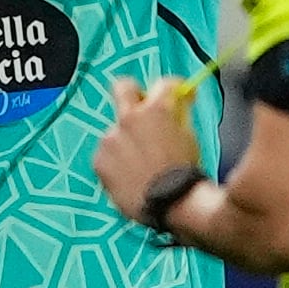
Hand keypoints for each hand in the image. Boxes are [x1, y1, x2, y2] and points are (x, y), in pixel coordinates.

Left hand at [95, 77, 202, 224]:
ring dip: (127, 140)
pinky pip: (107, 154)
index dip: (172, 89)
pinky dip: (117, 162)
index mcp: (157, 109)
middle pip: (123, 87)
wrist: (171, 204)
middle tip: (142, 109)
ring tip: (140, 164)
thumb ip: (178, 116)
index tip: (175, 96)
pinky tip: (130, 176)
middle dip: (133, 92)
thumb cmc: (184, 172)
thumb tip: (178, 104)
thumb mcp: (189, 137)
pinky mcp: (100, 159)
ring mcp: (112, 138)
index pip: (163, 84)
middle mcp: (130, 118)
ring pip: (116, 130)